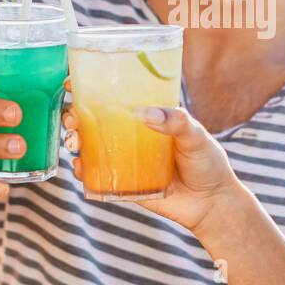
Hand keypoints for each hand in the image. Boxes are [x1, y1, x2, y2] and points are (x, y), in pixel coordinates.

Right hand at [61, 94, 247, 233]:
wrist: (212, 204)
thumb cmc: (208, 163)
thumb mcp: (196, 136)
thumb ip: (176, 122)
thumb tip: (145, 113)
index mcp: (147, 116)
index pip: (115, 96)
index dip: (90, 87)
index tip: (72, 80)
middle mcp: (131, 135)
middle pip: (93, 120)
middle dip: (74, 115)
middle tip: (72, 117)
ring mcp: (125, 159)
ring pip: (90, 146)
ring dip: (74, 140)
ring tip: (74, 141)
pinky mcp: (123, 184)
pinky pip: (97, 176)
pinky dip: (83, 170)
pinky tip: (80, 167)